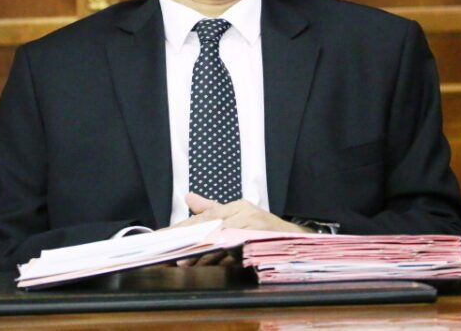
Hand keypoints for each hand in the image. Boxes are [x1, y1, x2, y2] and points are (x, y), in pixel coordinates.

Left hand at [172, 193, 310, 265]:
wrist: (296, 240)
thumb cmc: (263, 229)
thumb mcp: (238, 215)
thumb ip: (212, 208)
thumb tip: (188, 196)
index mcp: (237, 207)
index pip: (206, 215)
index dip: (183, 226)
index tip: (163, 235)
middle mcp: (244, 213)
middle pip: (210, 225)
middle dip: (187, 238)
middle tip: (168, 249)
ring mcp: (253, 227)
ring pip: (221, 238)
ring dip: (201, 252)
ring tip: (183, 261)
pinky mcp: (259, 240)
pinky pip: (235, 249)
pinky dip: (221, 257)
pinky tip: (207, 263)